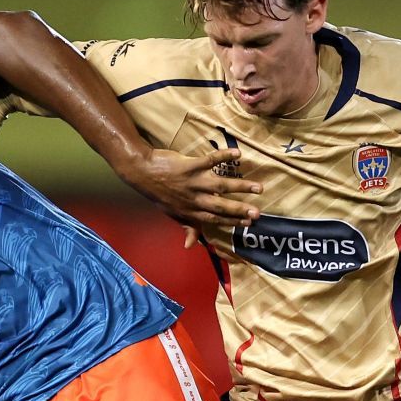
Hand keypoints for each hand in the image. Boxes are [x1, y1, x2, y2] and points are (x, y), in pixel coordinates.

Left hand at [122, 147, 261, 236]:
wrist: (142, 172)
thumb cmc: (159, 194)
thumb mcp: (172, 213)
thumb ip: (187, 227)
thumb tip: (191, 246)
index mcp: (191, 211)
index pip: (215, 219)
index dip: (232, 222)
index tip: (248, 223)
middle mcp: (194, 199)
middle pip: (221, 206)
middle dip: (240, 210)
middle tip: (257, 213)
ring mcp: (193, 182)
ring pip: (220, 186)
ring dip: (240, 186)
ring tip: (258, 188)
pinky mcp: (190, 165)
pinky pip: (210, 160)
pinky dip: (224, 156)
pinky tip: (238, 154)